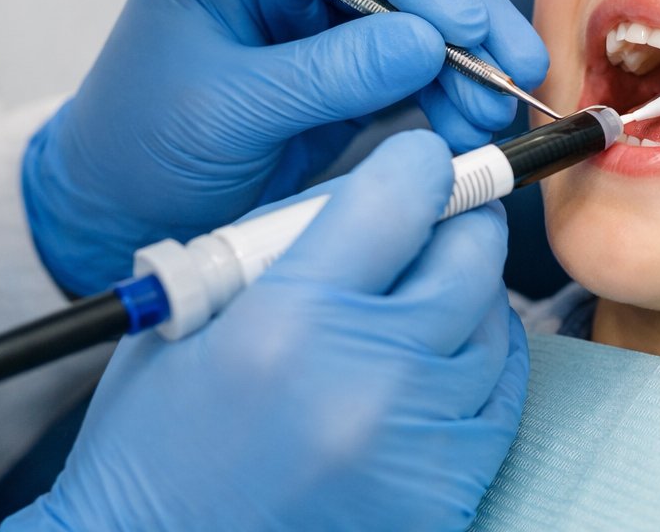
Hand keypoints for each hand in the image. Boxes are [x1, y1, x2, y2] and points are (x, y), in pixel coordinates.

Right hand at [3, 131, 526, 531]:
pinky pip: (501, 396)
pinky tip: (431, 366)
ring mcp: (414, 442)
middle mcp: (366, 377)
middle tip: (430, 226)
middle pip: (469, 254)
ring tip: (412, 307)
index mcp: (289, 318)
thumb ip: (291, 236)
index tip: (418, 167)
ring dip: (465, 299)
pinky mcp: (445, 493)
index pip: (404, 195)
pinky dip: (477, 367)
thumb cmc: (158, 436)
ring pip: (495, 322)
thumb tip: (381, 183)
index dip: (418, 166)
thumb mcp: (199, 307)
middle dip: (454, 224)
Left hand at [23, 0, 546, 294]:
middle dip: (460, 17)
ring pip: (416, 20)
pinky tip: (471, 125)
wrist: (113, 220)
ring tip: (495, 111)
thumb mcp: (227, 111)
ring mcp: (317, 23)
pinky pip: (413, 71)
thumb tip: (422, 43)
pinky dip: (447, 96)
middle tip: (513, 63)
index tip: (463, 21)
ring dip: (465, 62)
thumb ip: (326, 74)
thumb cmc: (137, 152)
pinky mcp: (343, 73)